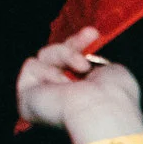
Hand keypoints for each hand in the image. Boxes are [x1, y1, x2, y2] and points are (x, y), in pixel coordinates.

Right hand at [14, 28, 142, 143]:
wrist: (102, 109)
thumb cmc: (115, 97)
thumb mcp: (114, 73)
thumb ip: (99, 65)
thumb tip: (90, 60)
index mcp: (81, 97)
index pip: (72, 65)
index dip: (79, 45)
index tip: (93, 34)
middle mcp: (61, 100)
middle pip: (56, 57)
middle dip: (73, 43)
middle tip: (91, 34)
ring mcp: (42, 99)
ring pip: (44, 56)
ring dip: (65, 55)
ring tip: (83, 67)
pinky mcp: (26, 98)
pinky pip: (32, 66)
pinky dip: (49, 70)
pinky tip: (64, 85)